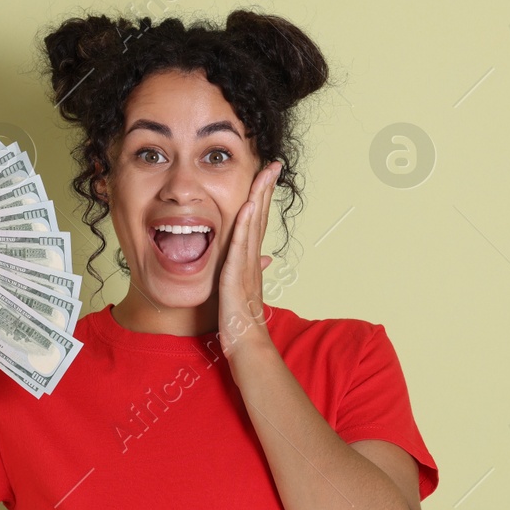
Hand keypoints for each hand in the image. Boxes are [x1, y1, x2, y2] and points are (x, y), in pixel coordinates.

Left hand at [217, 159, 281, 357]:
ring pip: (254, 225)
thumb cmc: (243, 323)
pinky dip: (244, 225)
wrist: (247, 345)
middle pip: (260, 216)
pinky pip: (240, 246)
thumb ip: (253, 272)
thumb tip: (266, 259)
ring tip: (264, 174)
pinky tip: (247, 206)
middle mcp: (252, 259)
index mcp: (251, 262)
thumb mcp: (246, 292)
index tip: (268, 176)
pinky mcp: (236, 275)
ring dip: (258, 198)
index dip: (263, 198)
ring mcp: (246, 266)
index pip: (258, 222)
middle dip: (266, 189)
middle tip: (273, 164)